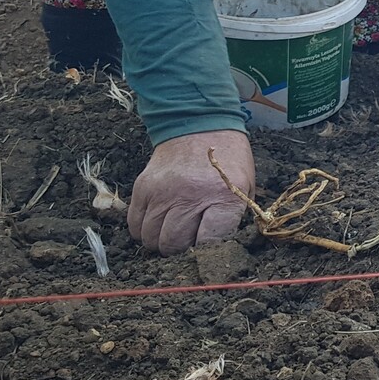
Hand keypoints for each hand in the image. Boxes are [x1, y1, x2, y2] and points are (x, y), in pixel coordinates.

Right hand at [129, 129, 255, 254]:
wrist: (200, 126)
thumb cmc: (228, 162)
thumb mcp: (244, 189)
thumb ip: (231, 220)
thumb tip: (216, 251)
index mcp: (222, 199)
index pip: (208, 243)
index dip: (207, 254)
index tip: (208, 253)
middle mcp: (189, 197)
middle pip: (173, 244)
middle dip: (180, 252)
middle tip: (187, 243)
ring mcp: (162, 193)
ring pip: (151, 238)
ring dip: (160, 242)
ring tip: (172, 232)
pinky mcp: (142, 188)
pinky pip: (134, 224)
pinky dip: (143, 231)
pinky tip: (157, 223)